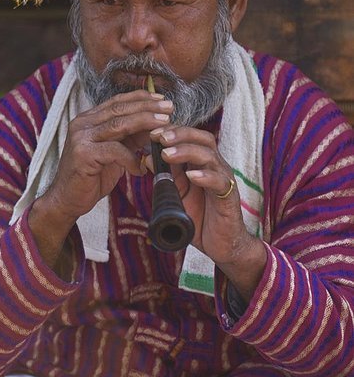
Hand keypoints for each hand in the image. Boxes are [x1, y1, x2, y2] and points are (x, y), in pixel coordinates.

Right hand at [29, 90, 172, 268]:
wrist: (67, 199)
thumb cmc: (92, 176)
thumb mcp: (114, 152)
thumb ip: (130, 137)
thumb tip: (157, 126)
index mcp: (88, 119)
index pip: (117, 102)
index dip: (140, 98)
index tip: (161, 98)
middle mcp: (82, 124)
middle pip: (120, 110)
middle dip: (147, 107)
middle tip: (169, 107)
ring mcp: (81, 138)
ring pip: (118, 124)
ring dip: (144, 122)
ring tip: (164, 124)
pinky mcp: (83, 155)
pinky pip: (114, 151)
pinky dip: (131, 158)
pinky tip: (141, 168)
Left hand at [150, 125, 266, 300]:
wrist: (222, 245)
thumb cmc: (201, 217)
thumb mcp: (178, 195)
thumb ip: (167, 177)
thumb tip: (147, 158)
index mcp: (202, 163)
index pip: (190, 137)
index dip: (172, 131)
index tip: (151, 132)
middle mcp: (215, 166)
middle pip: (202, 139)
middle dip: (180, 135)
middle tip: (159, 137)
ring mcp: (224, 180)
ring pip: (210, 156)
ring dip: (187, 152)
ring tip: (167, 155)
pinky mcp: (229, 197)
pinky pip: (220, 182)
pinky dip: (206, 177)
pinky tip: (191, 176)